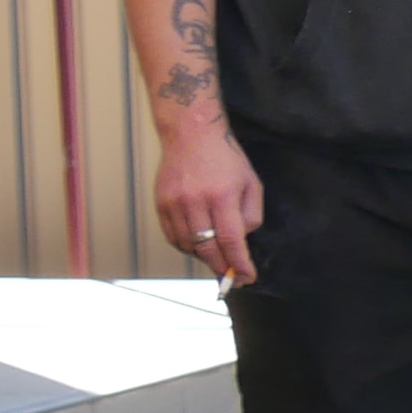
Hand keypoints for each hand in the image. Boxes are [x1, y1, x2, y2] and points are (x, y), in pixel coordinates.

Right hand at [151, 116, 263, 284]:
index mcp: (222, 196)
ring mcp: (174, 203)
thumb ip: (251, 215)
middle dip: (222, 267)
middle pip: (207, 248)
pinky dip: (186, 246)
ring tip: (217, 256)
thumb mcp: (251, 184)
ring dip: (204, 257)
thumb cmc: (226, 159)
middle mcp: (195, 201)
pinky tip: (198, 244)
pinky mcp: (160, 203)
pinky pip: (172, 236)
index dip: (239, 264)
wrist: (191, 134)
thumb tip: (241, 241)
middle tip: (232, 277)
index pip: (231, 241)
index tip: (246, 278)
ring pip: (188, 246)